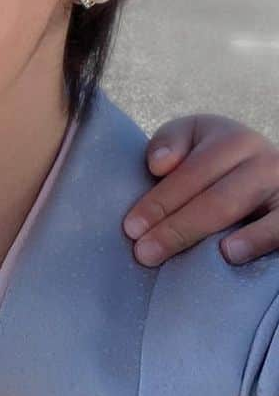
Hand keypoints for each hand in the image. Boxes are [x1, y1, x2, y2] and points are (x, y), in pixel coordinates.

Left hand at [124, 114, 278, 265]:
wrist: (261, 175)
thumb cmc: (212, 162)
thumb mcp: (191, 140)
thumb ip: (170, 143)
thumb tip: (160, 165)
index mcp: (233, 140)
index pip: (193, 173)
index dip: (160, 201)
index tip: (131, 228)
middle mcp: (264, 162)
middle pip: (217, 199)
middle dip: (176, 228)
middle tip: (144, 253)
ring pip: (244, 211)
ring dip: (208, 233)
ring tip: (177, 255)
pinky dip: (258, 239)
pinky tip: (231, 254)